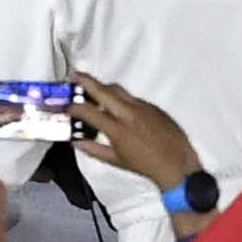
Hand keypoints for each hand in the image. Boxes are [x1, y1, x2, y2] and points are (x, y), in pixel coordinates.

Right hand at [66, 74, 199, 197]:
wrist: (176, 164)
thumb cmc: (146, 165)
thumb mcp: (115, 160)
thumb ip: (93, 149)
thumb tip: (76, 142)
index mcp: (117, 129)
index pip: (88, 112)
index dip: (73, 107)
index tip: (66, 106)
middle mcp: (128, 114)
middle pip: (102, 90)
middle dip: (86, 81)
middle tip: (75, 76)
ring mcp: (142, 107)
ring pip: (118, 89)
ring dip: (103, 88)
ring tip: (93, 89)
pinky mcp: (152, 106)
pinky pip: (132, 97)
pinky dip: (121, 99)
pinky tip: (117, 106)